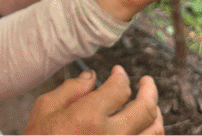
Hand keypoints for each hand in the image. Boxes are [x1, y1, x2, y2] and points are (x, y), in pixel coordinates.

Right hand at [23, 65, 162, 135]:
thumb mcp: (45, 109)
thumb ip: (71, 89)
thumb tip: (91, 77)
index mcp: (89, 117)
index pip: (119, 88)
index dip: (121, 76)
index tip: (118, 72)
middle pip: (144, 109)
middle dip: (149, 90)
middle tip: (147, 82)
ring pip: (153, 132)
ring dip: (156, 115)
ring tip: (151, 104)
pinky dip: (150, 135)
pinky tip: (145, 129)